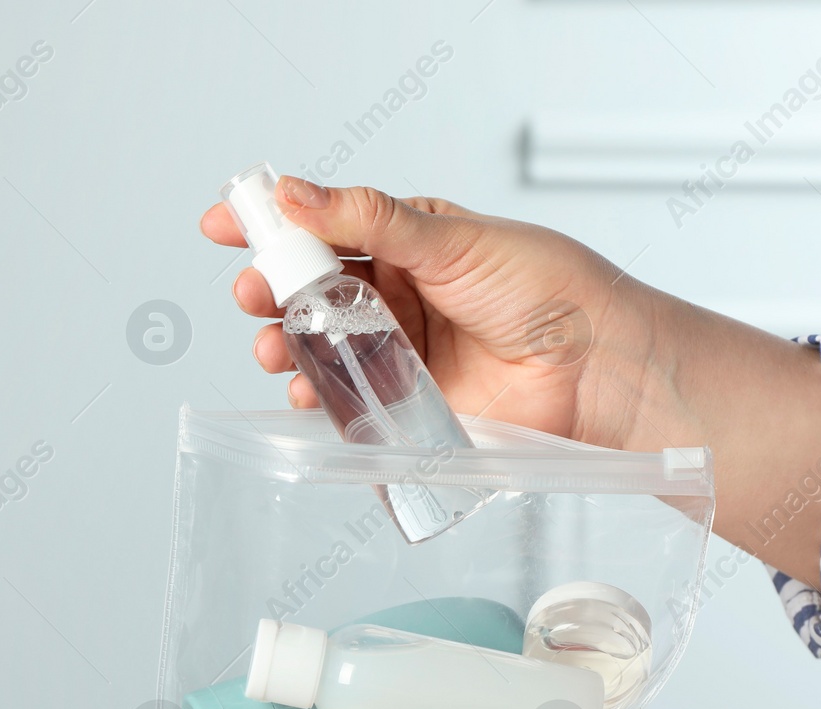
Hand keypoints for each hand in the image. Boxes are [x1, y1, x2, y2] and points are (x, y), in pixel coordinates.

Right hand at [199, 177, 652, 451]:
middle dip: (273, 289)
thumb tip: (296, 192)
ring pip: (322, 344)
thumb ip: (370, 218)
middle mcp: (399, 294)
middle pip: (313, 288)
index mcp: (409, 240)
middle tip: (254, 292)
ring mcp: (401, 350)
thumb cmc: (546, 289)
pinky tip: (304, 388)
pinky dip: (318, 395)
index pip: (326, 223)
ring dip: (287, 344)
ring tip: (275, 345)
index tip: (226, 223)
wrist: (594, 368)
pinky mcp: (408, 403)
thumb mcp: (450, 237)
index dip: (274, 223)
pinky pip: (348, 398)